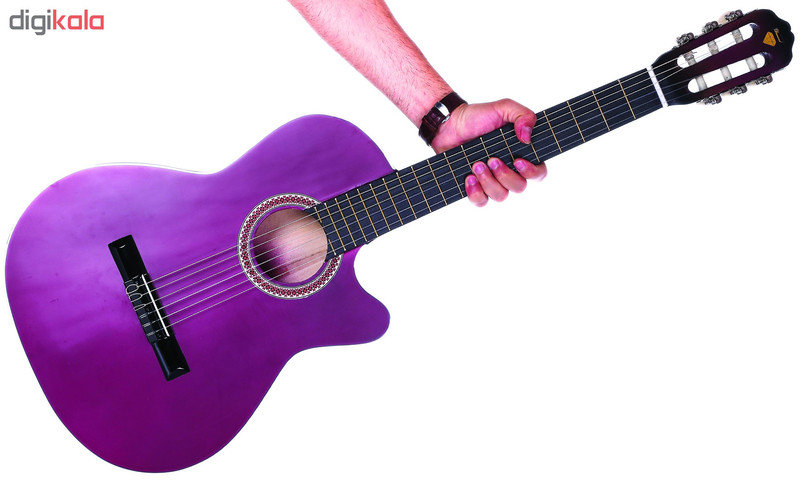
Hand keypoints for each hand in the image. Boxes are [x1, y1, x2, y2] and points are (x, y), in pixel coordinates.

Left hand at [430, 99, 547, 206]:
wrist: (449, 125)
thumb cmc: (478, 117)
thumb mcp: (503, 108)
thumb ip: (522, 115)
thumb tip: (527, 137)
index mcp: (521, 154)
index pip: (538, 173)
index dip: (532, 172)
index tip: (518, 161)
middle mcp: (509, 171)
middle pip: (519, 187)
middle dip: (505, 175)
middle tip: (491, 160)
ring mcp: (492, 181)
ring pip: (500, 196)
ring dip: (489, 182)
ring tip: (475, 165)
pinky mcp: (475, 188)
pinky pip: (481, 202)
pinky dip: (476, 193)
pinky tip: (468, 178)